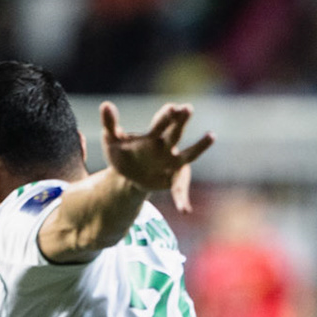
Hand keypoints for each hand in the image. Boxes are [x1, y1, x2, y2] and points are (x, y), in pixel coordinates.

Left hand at [99, 102, 213, 212]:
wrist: (128, 175)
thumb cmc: (122, 153)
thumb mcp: (112, 141)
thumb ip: (110, 124)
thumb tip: (105, 104)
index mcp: (152, 135)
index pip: (161, 122)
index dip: (167, 115)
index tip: (173, 107)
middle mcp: (166, 147)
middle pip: (175, 132)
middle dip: (181, 121)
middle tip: (187, 108)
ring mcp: (172, 163)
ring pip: (188, 155)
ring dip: (199, 146)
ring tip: (211, 135)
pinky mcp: (173, 181)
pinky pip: (179, 190)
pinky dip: (182, 199)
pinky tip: (184, 211)